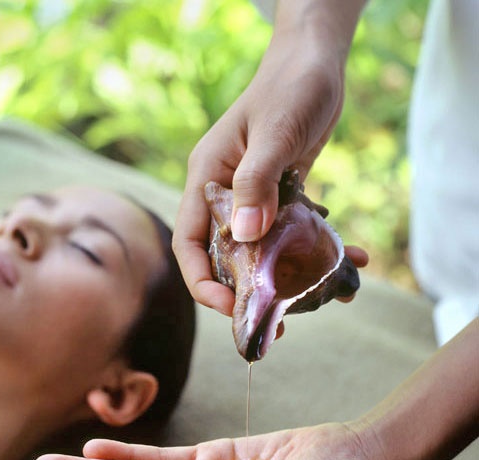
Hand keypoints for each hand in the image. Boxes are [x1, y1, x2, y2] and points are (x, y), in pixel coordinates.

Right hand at [174, 7, 361, 314]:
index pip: (189, 242)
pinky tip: (348, 258)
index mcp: (206, 179)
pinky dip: (311, 248)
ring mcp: (250, 196)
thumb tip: (245, 238)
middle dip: (243, 291)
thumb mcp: (274, 133)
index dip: (202, 281)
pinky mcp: (277, 195)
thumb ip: (257, 183)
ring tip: (310, 300)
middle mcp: (223, 193)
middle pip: (222, 255)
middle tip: (270, 320)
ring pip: (256, 249)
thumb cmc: (290, 88)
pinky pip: (288, 232)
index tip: (229, 306)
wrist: (317, 62)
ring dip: (281, 276)